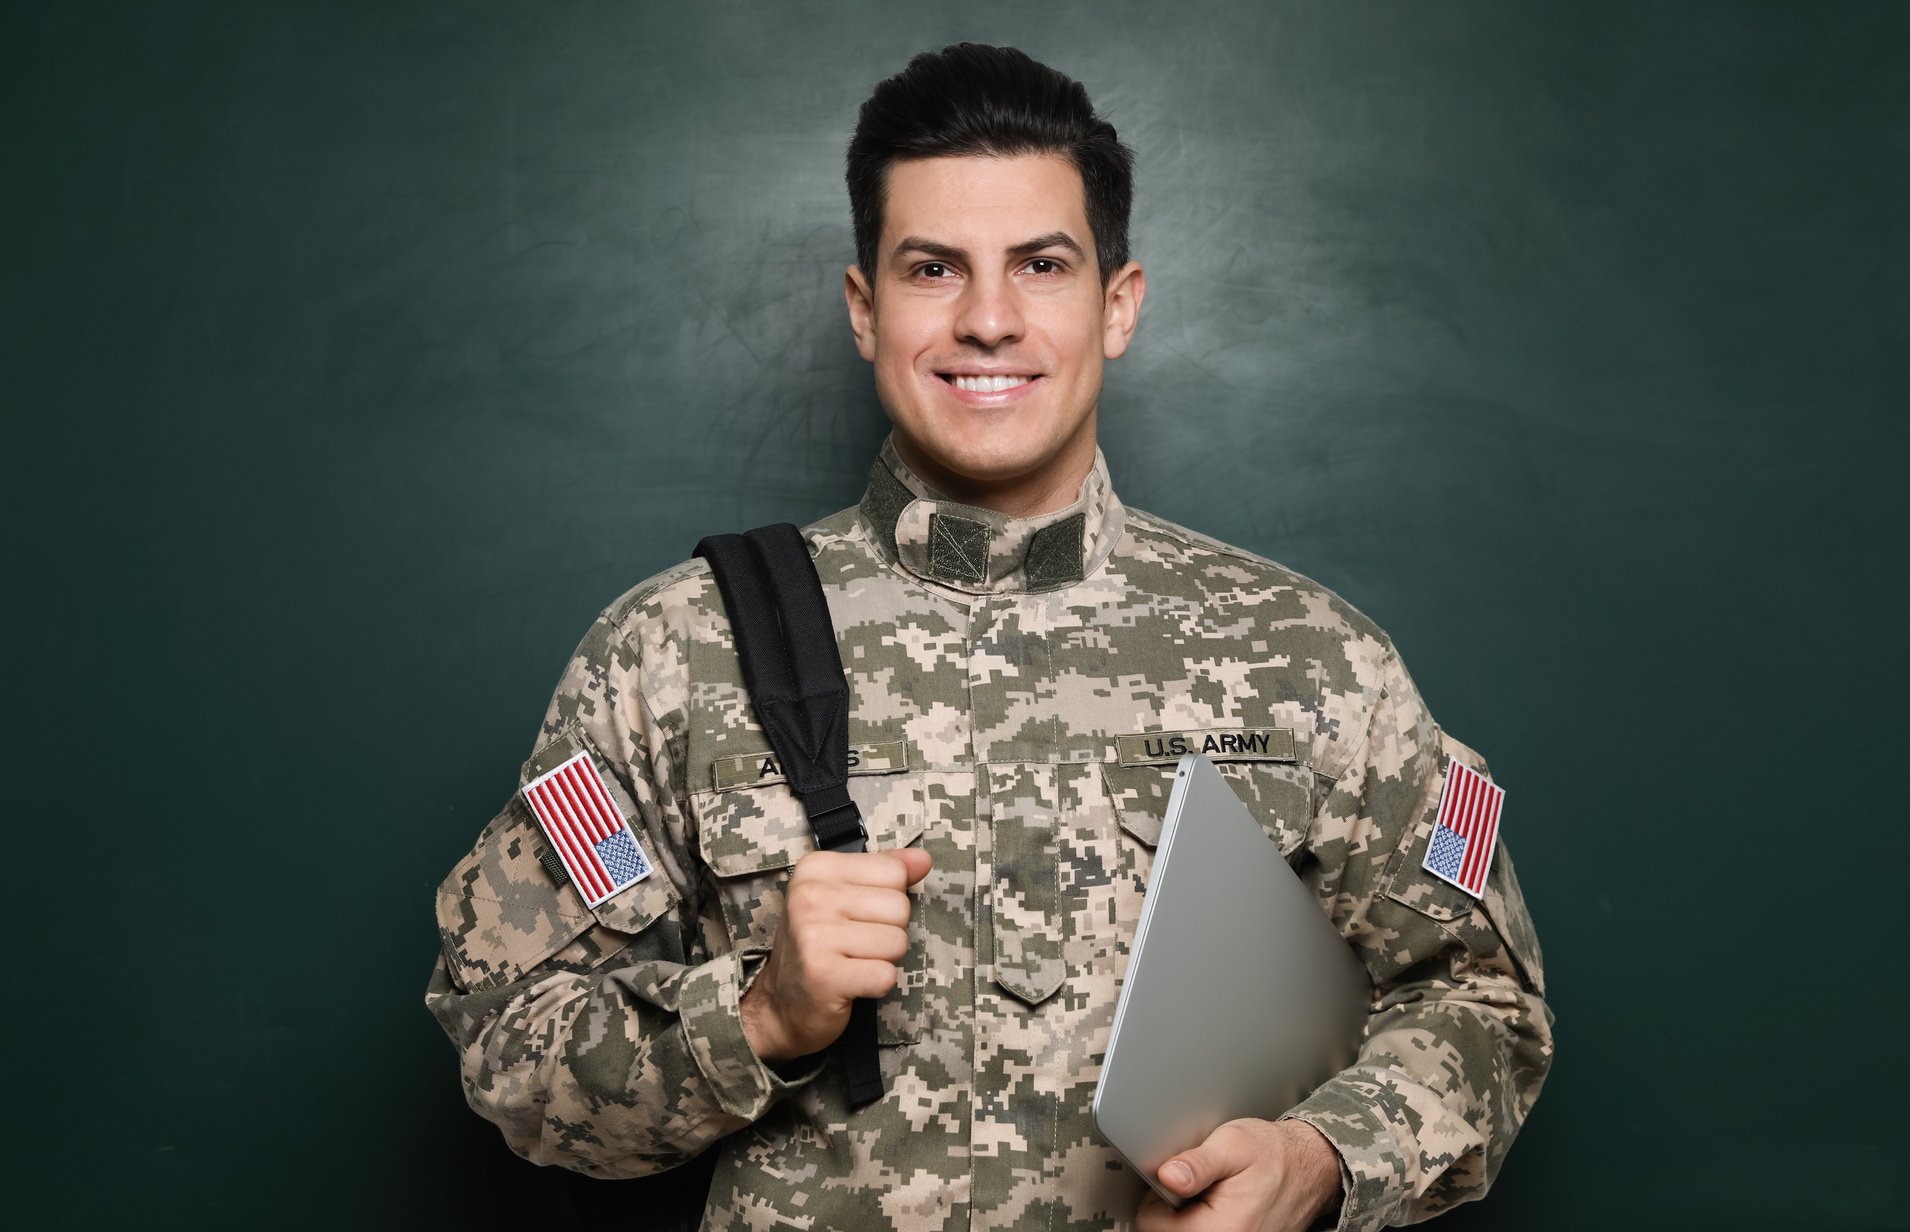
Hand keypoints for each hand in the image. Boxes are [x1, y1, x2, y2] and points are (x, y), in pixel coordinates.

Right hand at [739, 846, 932, 1062]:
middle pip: (900, 907)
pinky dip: (877, 985)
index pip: (894, 872)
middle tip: (856, 944)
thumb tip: (923, 859)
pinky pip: (886, 975)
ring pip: (898, 941)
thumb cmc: (819, 945)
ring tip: (854, 962)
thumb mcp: (845, 896)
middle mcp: (809, 896)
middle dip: (890, 931)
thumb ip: (886, 871)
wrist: (782, 1004)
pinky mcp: (824, 975)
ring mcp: (814, 936)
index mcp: (816, 868)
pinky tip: (852, 983)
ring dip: (884, 959)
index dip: (888, 899)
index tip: (857, 916)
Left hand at [1136, 1118, 1342, 1231]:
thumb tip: (1167, 1176)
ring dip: (1190, 1217)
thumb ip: (1197, 1163)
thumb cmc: (1274, 1154)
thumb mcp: (1233, 1144)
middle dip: (1175, 1209)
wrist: (1311, 1167)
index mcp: (1220, 1229)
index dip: (1158, 1196)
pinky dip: (1207, 1221)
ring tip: (1212, 1194)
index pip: (1151, 1224)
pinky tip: (1221, 1206)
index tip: (1179, 1180)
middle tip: (1199, 1185)